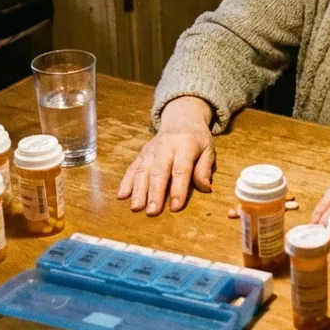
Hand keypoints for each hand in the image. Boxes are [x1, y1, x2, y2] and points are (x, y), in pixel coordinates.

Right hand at [117, 96, 215, 215]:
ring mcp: (151, 150)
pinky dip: (126, 182)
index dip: (178, 189)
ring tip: (136, 207)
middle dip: (154, 193)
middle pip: (158, 171)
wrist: (181, 118)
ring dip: (138, 190)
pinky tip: (122, 195)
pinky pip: (132, 167)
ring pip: (142, 170)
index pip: (181, 169)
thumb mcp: (208, 149)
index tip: (175, 207)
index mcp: (185, 145)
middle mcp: (165, 147)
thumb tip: (205, 188)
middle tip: (152, 211)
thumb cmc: (197, 139)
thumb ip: (205, 168)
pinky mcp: (141, 153)